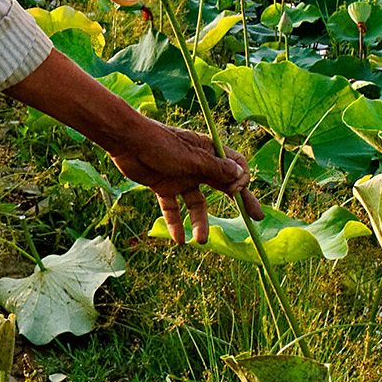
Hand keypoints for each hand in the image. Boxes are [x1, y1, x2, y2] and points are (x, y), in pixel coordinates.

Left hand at [99, 120, 261, 245]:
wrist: (126, 141)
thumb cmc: (161, 143)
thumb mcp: (192, 159)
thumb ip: (216, 169)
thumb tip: (242, 176)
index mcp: (209, 152)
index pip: (235, 166)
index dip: (241, 180)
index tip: (238, 193)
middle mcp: (198, 165)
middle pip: (223, 186)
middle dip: (239, 202)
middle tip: (255, 219)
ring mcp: (181, 176)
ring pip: (197, 203)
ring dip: (200, 221)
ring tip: (200, 240)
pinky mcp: (164, 185)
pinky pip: (173, 208)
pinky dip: (175, 222)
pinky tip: (178, 240)